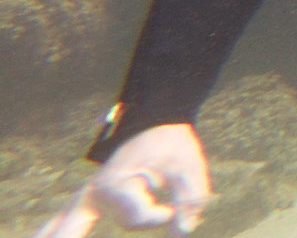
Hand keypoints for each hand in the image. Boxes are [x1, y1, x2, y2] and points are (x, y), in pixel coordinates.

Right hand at [35, 124, 210, 236]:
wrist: (158, 124)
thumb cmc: (172, 145)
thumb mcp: (189, 167)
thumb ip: (190, 200)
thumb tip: (183, 231)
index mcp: (115, 182)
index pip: (137, 217)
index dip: (160, 215)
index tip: (172, 209)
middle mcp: (95, 191)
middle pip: (71, 225)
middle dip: (61, 234)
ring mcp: (87, 195)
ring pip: (73, 224)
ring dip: (58, 232)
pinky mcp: (89, 199)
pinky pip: (63, 218)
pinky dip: (52, 228)